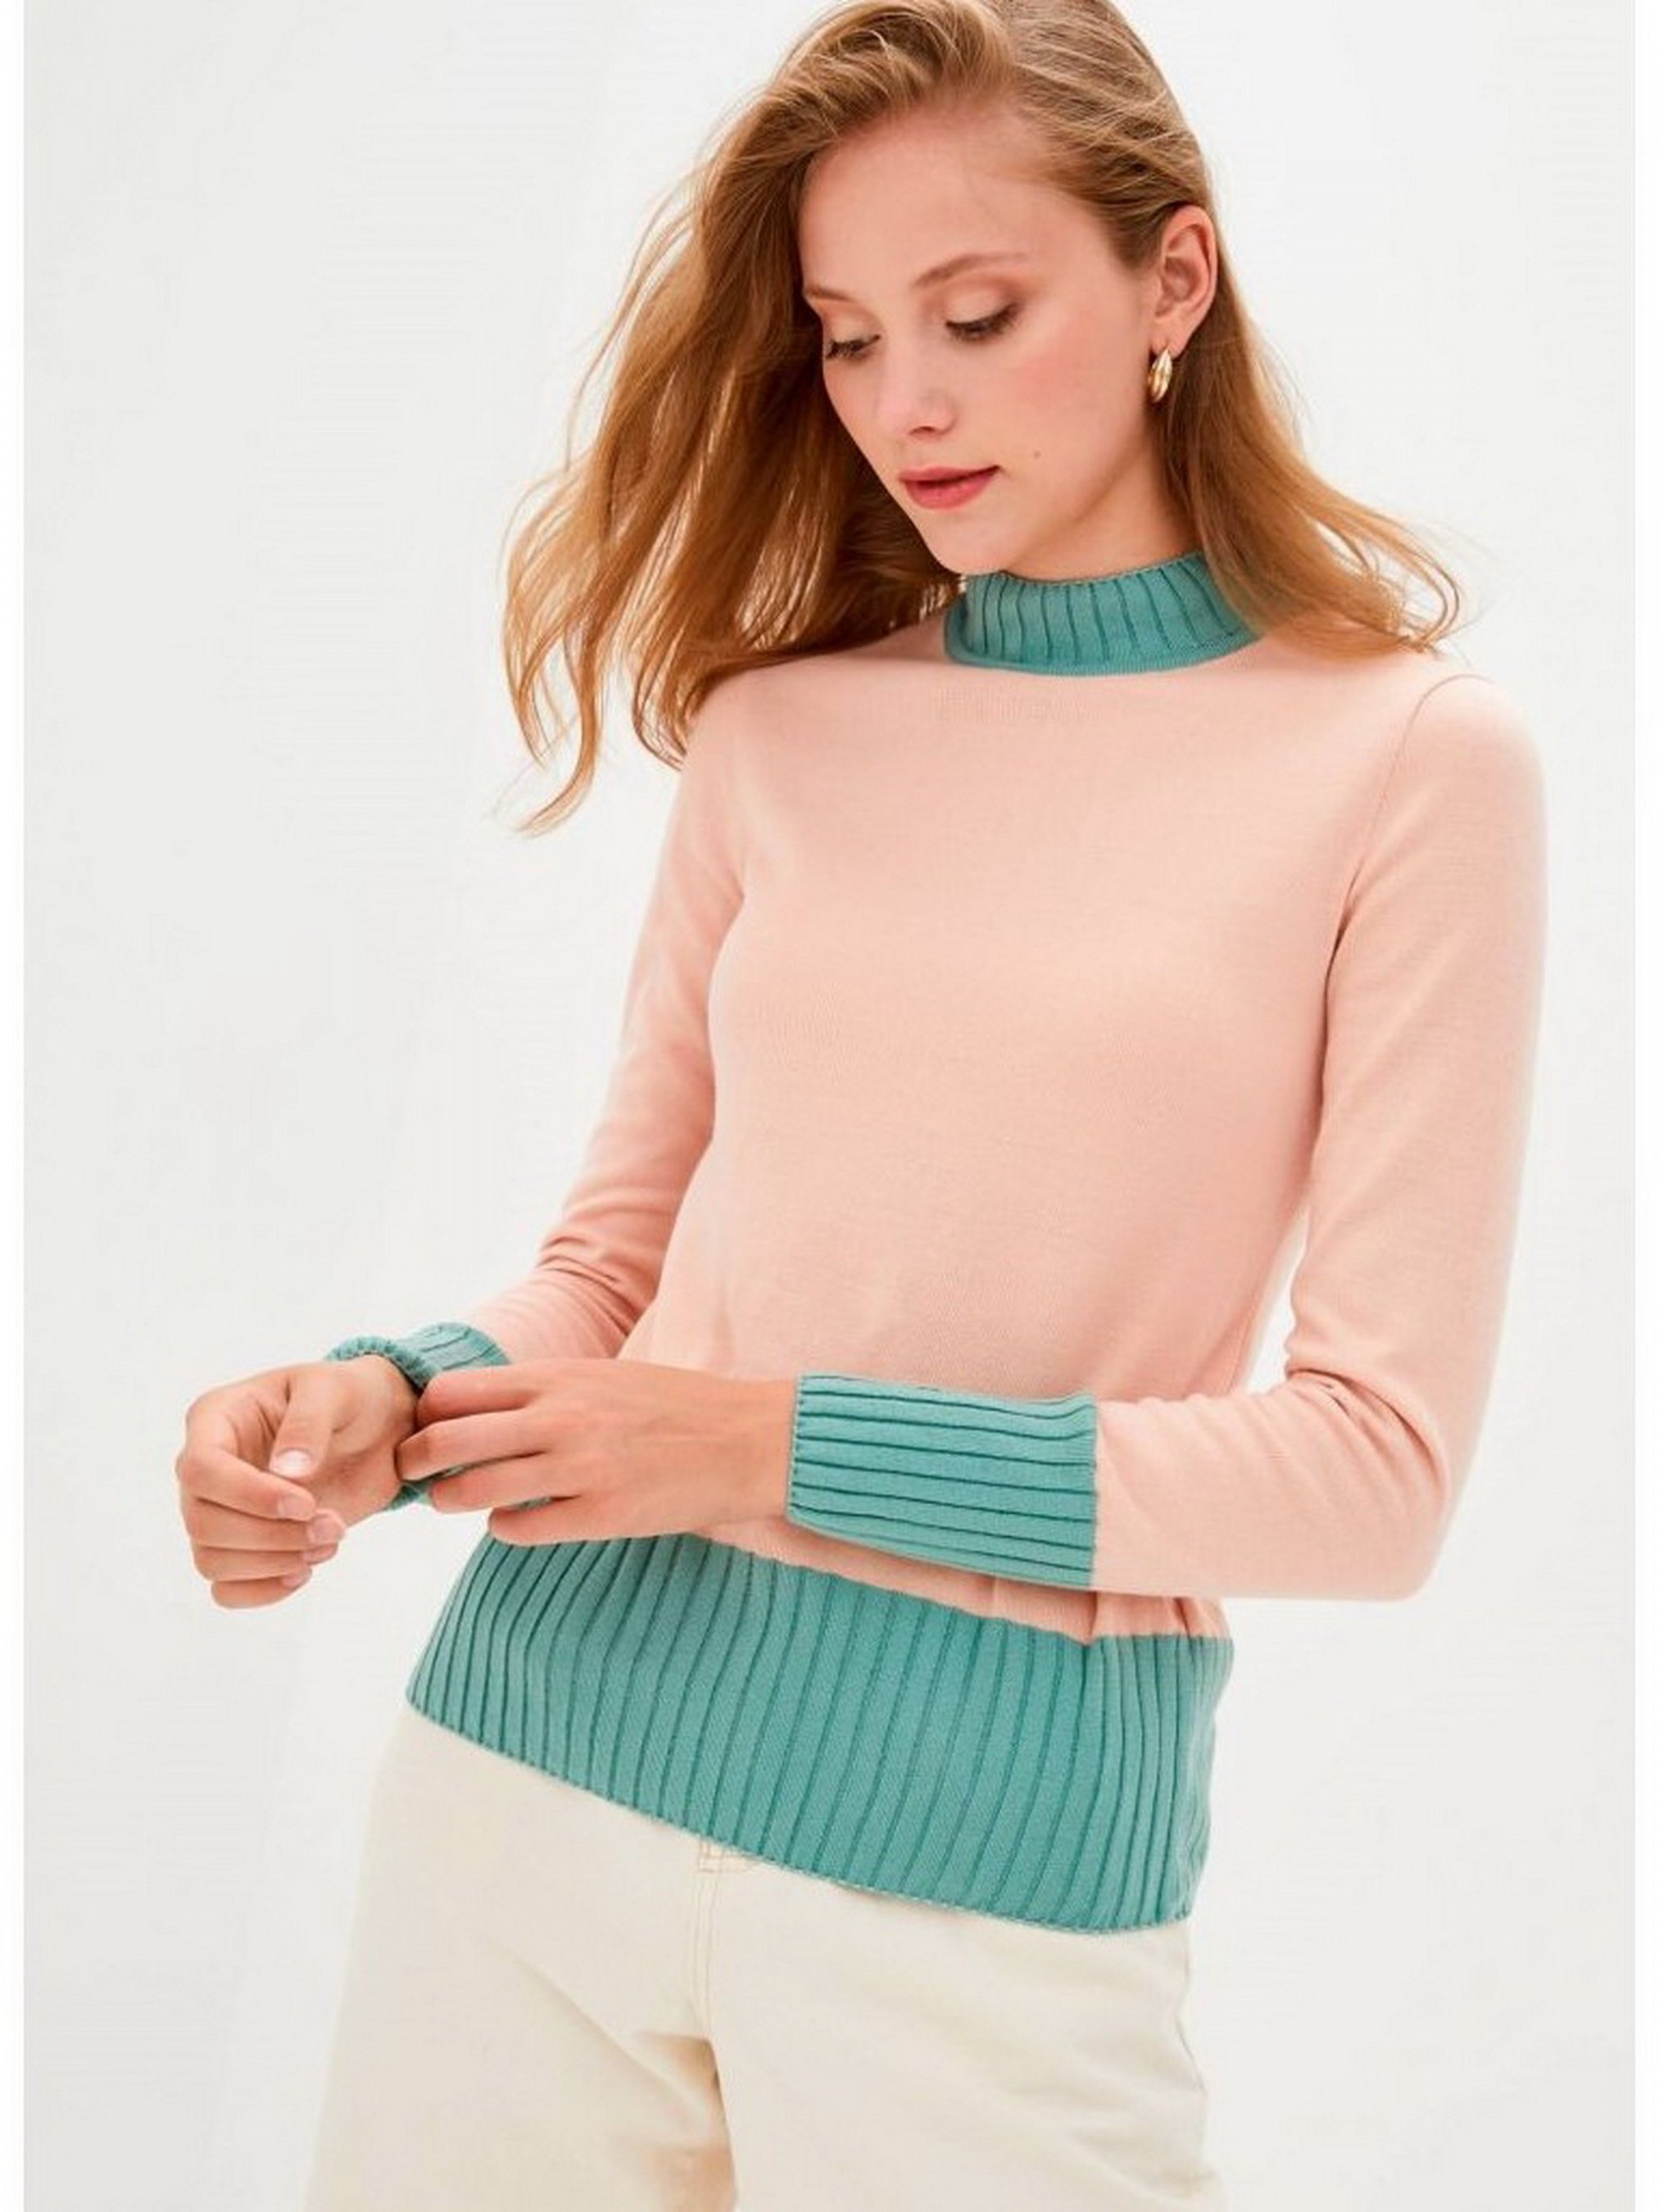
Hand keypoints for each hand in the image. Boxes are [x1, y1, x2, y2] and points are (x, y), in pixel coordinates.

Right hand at [175, 1356, 419, 1607]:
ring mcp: (219, 1510)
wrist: (374, 1429)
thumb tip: (286, 1471)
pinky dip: (263, 1590)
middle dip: (271, 1535)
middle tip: (334, 1526)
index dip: (249, 1496)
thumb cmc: (347, 1397)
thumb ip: (308, 1423)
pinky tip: (305, 1569)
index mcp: (215, 1419)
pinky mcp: (240, 1545)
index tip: (307, 1504)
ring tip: (329, 1542)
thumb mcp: (334, 1390)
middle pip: (203, 1522)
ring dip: (273, 1563)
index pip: (201, 1469)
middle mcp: (206, 1469)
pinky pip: (225, 1588)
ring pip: (211, 1560)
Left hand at [394, 1357, 797, 1546]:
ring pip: (472, 1488)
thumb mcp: (604, 1377)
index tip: (428, 1428)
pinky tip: (518, 1518)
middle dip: (416, 1461)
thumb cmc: (677, 1406)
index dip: (429, 1412)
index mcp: (559, 1376)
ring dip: (451, 1498)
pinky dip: (505, 1525)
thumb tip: (480, 1410)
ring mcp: (580, 1467)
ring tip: (455, 1499)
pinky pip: (520, 1527)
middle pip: (446, 1439)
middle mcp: (561, 1417)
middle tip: (414, 1473)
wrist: (750, 1439)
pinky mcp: (603, 1514)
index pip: (454, 1391)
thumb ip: (545, 1390)